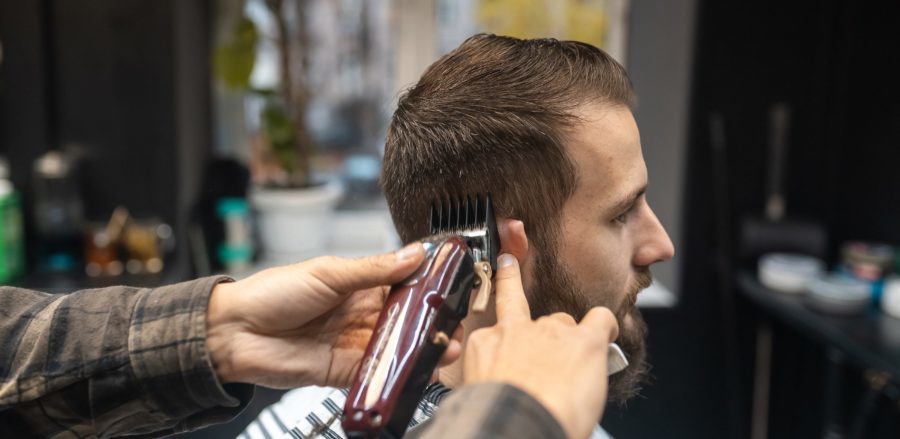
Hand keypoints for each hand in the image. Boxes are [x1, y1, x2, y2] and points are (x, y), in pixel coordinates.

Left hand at [206, 243, 461, 387]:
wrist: (234, 333)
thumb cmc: (272, 293)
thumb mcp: (328, 273)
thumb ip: (373, 269)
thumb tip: (413, 254)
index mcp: (358, 284)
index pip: (402, 282)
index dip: (427, 283)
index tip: (453, 282)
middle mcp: (360, 314)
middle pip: (406, 318)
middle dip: (432, 319)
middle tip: (455, 320)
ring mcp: (354, 343)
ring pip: (397, 346)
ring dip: (422, 346)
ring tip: (446, 345)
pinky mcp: (345, 371)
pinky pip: (378, 373)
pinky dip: (399, 372)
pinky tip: (419, 368)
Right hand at [462, 253, 618, 438]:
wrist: (519, 424)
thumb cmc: (499, 418)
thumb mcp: (479, 389)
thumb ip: (492, 372)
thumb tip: (504, 381)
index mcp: (485, 344)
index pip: (498, 309)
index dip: (507, 280)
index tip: (507, 262)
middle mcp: (517, 330)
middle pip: (537, 320)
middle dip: (545, 337)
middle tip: (550, 365)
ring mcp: (551, 332)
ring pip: (565, 324)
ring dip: (571, 342)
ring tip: (573, 371)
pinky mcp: (583, 342)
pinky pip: (600, 320)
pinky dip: (605, 326)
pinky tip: (607, 333)